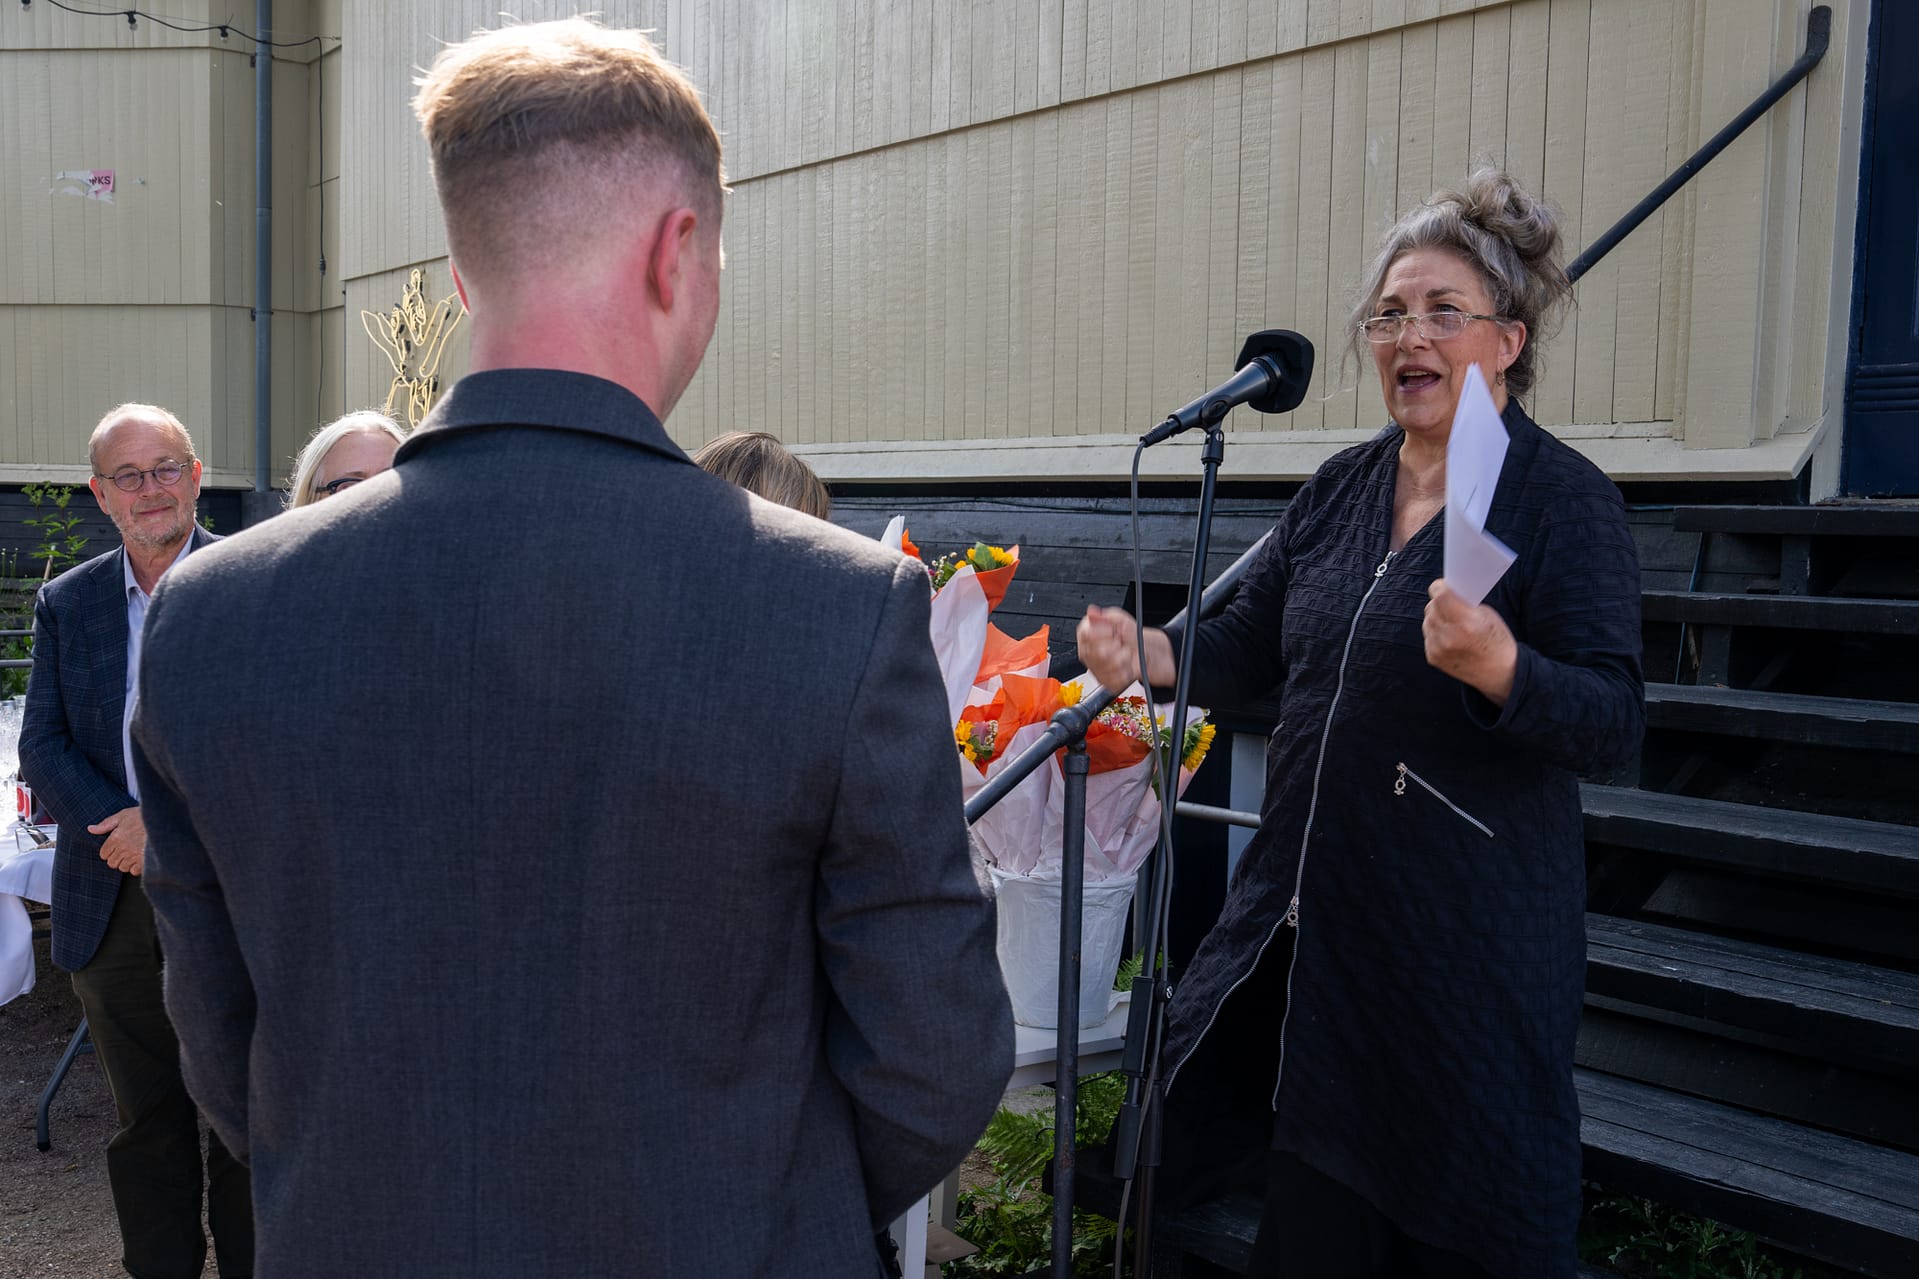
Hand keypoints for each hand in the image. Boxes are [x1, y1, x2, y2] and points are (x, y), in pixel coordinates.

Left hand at [88, 806, 145, 875]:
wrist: (164, 819)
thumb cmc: (143, 816)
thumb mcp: (123, 815)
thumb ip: (106, 823)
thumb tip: (90, 829)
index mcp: (115, 838)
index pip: (104, 854)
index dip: (108, 851)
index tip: (115, 847)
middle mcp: (123, 849)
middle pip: (112, 863)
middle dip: (117, 858)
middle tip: (125, 851)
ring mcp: (134, 856)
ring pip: (123, 867)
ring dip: (126, 863)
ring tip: (134, 854)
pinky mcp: (145, 861)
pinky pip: (135, 871)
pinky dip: (136, 867)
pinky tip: (140, 859)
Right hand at [1076, 605, 1176, 691]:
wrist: (1147, 654)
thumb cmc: (1132, 637)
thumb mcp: (1123, 620)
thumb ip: (1106, 616)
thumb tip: (1091, 611)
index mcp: (1088, 634)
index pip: (1087, 635)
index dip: (1103, 634)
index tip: (1113, 632)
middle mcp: (1088, 652)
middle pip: (1096, 653)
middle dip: (1116, 648)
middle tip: (1122, 644)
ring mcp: (1095, 669)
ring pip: (1107, 668)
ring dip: (1123, 660)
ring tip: (1127, 654)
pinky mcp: (1106, 682)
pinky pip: (1114, 681)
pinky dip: (1126, 673)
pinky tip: (1128, 666)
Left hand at [1423, 580, 1518, 704]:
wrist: (1499, 673)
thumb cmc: (1496, 640)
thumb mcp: (1486, 615)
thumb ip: (1463, 604)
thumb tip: (1443, 593)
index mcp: (1466, 623)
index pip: (1440, 595)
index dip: (1440, 587)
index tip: (1443, 586)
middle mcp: (1449, 636)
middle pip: (1432, 607)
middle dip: (1440, 603)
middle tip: (1451, 606)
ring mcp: (1438, 649)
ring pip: (1427, 621)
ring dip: (1436, 618)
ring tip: (1453, 624)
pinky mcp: (1432, 657)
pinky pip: (1428, 635)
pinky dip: (1436, 633)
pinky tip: (1451, 638)